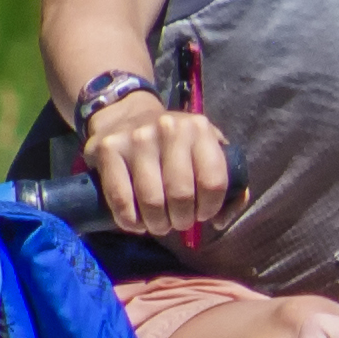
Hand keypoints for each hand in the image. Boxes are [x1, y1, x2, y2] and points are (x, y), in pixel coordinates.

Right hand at [82, 95, 234, 242]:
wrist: (126, 114)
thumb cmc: (174, 144)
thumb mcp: (207, 150)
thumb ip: (229, 183)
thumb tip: (220, 221)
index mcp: (199, 129)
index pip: (213, 182)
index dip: (209, 208)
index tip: (201, 213)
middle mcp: (169, 128)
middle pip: (182, 195)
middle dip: (182, 220)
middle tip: (177, 221)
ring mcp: (137, 138)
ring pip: (152, 201)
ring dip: (157, 224)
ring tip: (158, 223)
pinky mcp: (109, 149)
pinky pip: (121, 200)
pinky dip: (130, 221)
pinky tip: (136, 221)